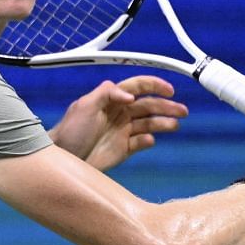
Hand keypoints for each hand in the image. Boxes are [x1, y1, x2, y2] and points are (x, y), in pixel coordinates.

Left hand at [49, 75, 187, 172]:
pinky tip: (148, 140)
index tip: (169, 90)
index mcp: (112, 100)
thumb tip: (130, 95)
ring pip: (150, 123)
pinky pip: (142, 142)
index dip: (155, 86)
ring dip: (163, 123)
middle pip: (149, 105)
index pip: (138, 87)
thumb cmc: (70, 131)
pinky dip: (148, 140)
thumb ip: (107, 93)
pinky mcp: (124, 149)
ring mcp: (123, 131)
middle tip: (182, 111)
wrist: (62, 158)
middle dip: (167, 106)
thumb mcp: (85, 105)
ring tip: (173, 125)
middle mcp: (120, 113)